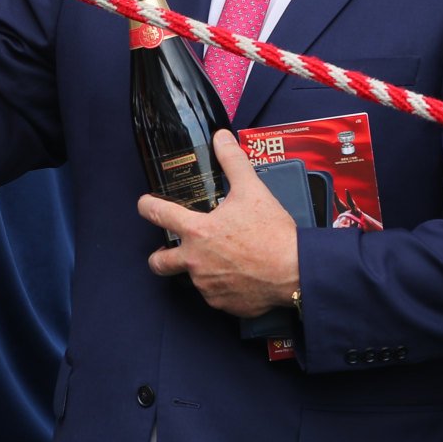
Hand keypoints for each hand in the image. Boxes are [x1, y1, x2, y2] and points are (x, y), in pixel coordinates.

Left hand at [139, 132, 298, 317]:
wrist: (297, 271)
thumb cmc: (272, 233)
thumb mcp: (252, 190)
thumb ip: (232, 161)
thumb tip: (221, 137)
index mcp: (197, 231)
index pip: (157, 214)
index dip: (147, 206)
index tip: (145, 204)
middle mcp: (195, 261)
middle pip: (159, 263)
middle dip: (160, 257)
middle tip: (169, 251)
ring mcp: (207, 286)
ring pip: (194, 278)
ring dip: (202, 269)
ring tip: (225, 259)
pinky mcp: (223, 304)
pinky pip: (216, 295)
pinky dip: (224, 287)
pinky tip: (240, 277)